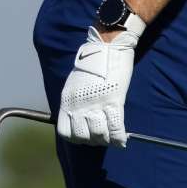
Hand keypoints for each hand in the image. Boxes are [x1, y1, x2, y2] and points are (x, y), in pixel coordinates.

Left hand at [57, 25, 137, 146]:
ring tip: (112, 137)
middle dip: (93, 141)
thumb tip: (80, 116)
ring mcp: (95, 104)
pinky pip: (115, 127)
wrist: (108, 46)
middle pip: (82, 136)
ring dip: (106, 140)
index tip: (85, 136)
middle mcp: (78, 105)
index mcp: (67, 100)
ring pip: (99, 134)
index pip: (65, 132)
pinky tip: (122, 140)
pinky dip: (119, 137)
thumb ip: (76, 100)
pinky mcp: (113, 100)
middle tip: (101, 138)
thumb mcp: (75, 83)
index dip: (76, 139)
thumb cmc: (94, 63)